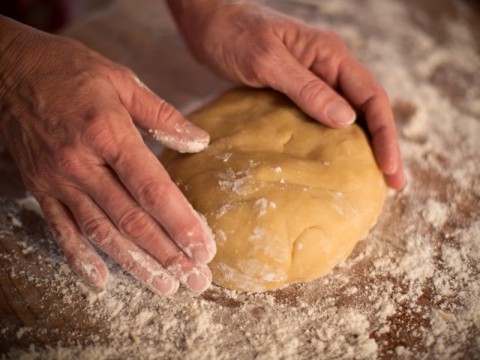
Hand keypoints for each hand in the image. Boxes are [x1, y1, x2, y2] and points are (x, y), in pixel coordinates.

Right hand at [0, 17, 215, 294]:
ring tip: (164, 287)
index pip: (152, 189)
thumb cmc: (70, 71)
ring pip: (101, 232)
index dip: (181, 222)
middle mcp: (82, 164)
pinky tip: (100, 281)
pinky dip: (80, 258)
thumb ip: (163, 115)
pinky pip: (61, 229)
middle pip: (132, 219)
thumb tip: (199, 142)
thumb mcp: (122, 80)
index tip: (204, 248)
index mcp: (108, 134)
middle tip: (195, 279)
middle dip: (167, 254)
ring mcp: (58, 180)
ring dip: (135, 263)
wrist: (8, 69)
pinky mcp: (41, 188)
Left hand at [168, 0, 404, 188]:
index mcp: (330, 54)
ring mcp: (314, 77)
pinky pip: (325, 114)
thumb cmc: (234, 35)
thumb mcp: (268, 61)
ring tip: (372, 176)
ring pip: (351, 112)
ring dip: (364, 143)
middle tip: (392, 182)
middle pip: (369, 107)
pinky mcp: (298, 88)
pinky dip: (338, 137)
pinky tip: (337, 157)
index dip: (385, 133)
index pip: (371, 96)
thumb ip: (306, 88)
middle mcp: (329, 65)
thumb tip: (346, 120)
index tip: (389, 167)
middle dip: (383, 144)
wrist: (210, 22)